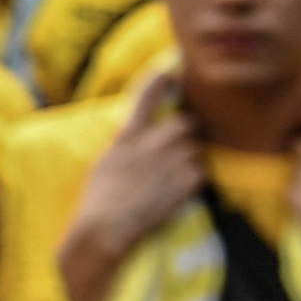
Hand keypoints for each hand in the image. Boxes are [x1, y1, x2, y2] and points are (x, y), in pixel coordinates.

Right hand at [67, 73, 205, 270]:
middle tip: (180, 144)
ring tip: (170, 177)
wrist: (108, 227)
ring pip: (195, 148)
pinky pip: (201, 171)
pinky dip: (192, 179)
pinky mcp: (190, 181)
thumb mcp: (106, 159)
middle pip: (187, 122)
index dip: (161, 80)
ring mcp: (175, 160)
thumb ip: (128, 142)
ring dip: (188, 158)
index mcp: (130, 133)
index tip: (170, 74)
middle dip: (186, 131)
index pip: (148, 94)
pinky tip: (175, 191)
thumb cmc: (99, 197)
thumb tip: (138, 134)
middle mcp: (155, 142)